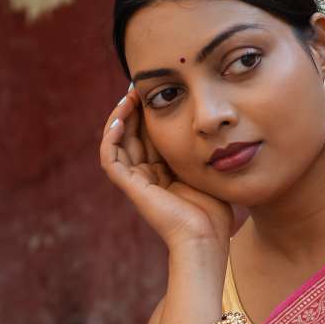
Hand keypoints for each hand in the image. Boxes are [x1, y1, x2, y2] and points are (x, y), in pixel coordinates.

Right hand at [99, 87, 246, 252]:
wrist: (206, 239)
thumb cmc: (214, 211)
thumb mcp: (209, 168)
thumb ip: (201, 147)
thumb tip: (210, 122)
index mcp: (164, 172)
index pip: (151, 134)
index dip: (150, 112)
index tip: (157, 89)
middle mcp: (147, 175)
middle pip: (133, 134)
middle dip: (134, 109)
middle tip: (138, 85)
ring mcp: (137, 182)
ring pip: (117, 142)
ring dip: (120, 117)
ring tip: (128, 96)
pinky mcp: (130, 188)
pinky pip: (110, 158)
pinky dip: (110, 137)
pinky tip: (120, 118)